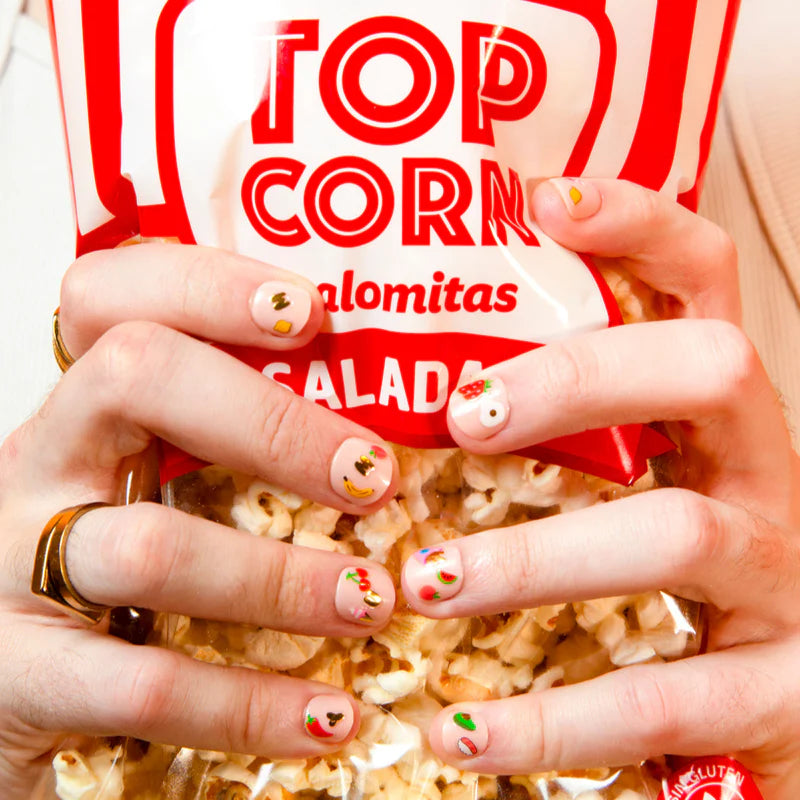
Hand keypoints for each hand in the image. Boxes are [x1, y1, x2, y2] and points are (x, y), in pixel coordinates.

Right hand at [0, 244, 398, 798]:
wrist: (20, 687)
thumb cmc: (119, 568)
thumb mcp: (162, 484)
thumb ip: (241, 444)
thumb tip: (390, 433)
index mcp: (87, 406)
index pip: (114, 296)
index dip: (208, 284)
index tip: (312, 311)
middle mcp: (43, 463)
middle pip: (136, 376)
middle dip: (275, 422)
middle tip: (374, 478)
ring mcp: (17, 565)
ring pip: (154, 545)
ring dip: (284, 578)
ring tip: (373, 601)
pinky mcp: (23, 675)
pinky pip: (146, 684)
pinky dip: (253, 705)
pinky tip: (329, 716)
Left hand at [401, 179, 799, 798]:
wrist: (754, 713)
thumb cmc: (659, 584)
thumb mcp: (620, 490)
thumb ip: (553, 441)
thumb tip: (415, 392)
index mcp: (718, 416)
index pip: (702, 283)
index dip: (640, 227)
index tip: (543, 202)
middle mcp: (768, 474)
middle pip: (711, 371)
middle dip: (578, 379)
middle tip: (462, 415)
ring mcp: (789, 577)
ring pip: (679, 536)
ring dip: (536, 559)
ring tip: (427, 584)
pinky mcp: (783, 689)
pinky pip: (663, 699)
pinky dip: (551, 722)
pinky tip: (461, 735)